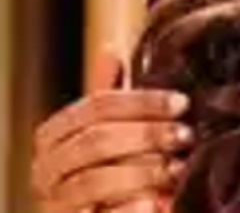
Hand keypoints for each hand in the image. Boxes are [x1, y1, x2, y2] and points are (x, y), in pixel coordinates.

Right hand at [31, 50, 191, 212]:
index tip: (181, 103)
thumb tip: (111, 51)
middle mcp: (45, 169)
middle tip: (185, 136)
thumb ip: (112, 98)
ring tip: (177, 169)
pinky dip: (130, 209)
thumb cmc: (112, 168)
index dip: (142, 102)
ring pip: (95, 181)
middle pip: (95, 141)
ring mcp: (55, 202)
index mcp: (54, 135)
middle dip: (146, 136)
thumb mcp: (114, 130)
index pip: (96, 106)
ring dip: (142, 172)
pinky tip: (155, 204)